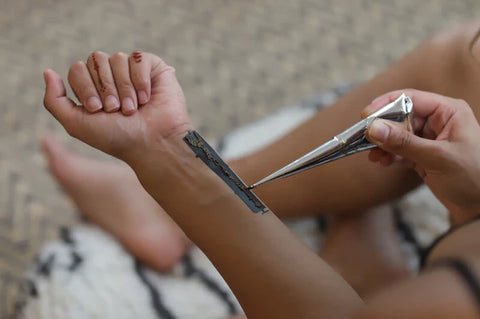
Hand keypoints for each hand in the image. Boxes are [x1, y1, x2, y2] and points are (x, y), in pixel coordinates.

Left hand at [43, 51, 192, 161]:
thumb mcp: (76, 123)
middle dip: (104, 87)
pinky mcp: (154, 68)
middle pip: (96, 59)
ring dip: (124, 88)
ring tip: (133, 109)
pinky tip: (147, 99)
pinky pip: (138, 58)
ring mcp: (133, 71)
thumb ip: (54, 100)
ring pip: (117, 58)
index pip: (78, 69)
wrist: (152, 143)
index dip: (85, 88)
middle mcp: (113, 77)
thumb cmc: (117, 138)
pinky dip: (140, 80)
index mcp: (94, 88)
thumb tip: (48, 71)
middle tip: (116, 110)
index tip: (98, 110)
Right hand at [363, 89, 479, 224]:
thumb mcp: (437, 158)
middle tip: (364, 140)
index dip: (385, 104)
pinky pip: (399, 149)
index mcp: (448, 112)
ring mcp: (429, 139)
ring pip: (396, 134)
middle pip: (400, 116)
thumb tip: (373, 129)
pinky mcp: (422, 155)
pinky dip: (388, 155)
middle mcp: (437, 121)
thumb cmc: (474, 177)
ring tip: (373, 155)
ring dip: (383, 144)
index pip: (410, 98)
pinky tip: (382, 161)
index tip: (365, 116)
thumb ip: (404, 142)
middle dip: (381, 128)